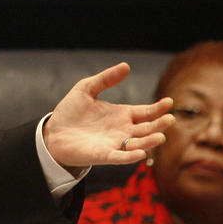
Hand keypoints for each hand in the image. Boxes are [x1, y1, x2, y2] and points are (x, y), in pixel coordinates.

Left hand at [42, 62, 173, 168]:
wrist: (53, 132)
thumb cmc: (70, 111)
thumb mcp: (86, 88)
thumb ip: (105, 79)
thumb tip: (126, 66)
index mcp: (122, 114)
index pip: (146, 112)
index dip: (158, 108)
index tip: (169, 102)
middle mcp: (122, 130)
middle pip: (147, 128)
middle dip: (159, 125)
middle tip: (170, 119)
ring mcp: (114, 144)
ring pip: (138, 144)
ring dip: (149, 141)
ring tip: (159, 136)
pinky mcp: (103, 155)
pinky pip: (120, 157)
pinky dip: (130, 157)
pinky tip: (140, 153)